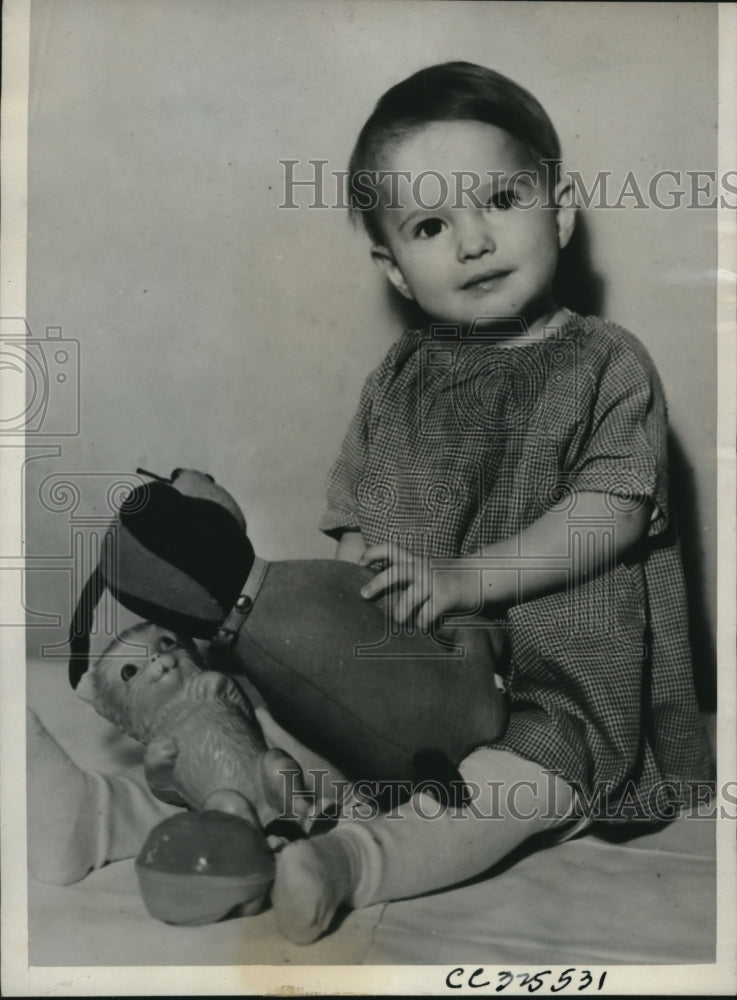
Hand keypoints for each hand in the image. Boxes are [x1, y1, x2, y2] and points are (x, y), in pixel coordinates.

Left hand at [358, 542, 479, 630]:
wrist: (484, 576)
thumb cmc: (451, 576)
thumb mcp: (430, 567)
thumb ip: (412, 573)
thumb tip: (387, 588)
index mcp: (417, 560)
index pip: (391, 549)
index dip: (372, 552)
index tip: (360, 562)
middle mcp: (423, 568)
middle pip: (395, 572)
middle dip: (376, 583)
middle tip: (364, 595)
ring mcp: (434, 583)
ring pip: (408, 600)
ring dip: (400, 615)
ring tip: (400, 622)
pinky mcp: (446, 597)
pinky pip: (427, 615)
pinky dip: (422, 625)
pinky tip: (424, 629)